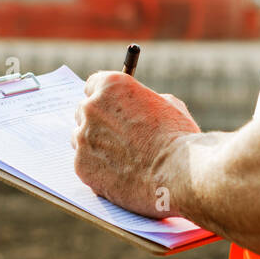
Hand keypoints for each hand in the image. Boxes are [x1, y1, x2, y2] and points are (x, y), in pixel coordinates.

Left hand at [72, 72, 200, 216]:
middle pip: (84, 112)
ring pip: (81, 139)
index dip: (103, 99)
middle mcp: (92, 108)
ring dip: (95, 145)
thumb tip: (137, 108)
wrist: (178, 173)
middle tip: (115, 136)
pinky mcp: (81, 166)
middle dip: (97, 122)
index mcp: (111, 86)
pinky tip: (118, 173)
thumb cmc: (178, 138)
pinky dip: (97, 168)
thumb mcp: (167, 105)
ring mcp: (83, 137)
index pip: (93, 85)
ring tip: (121, 158)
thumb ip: (144, 102)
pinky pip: (84, 163)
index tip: (108, 108)